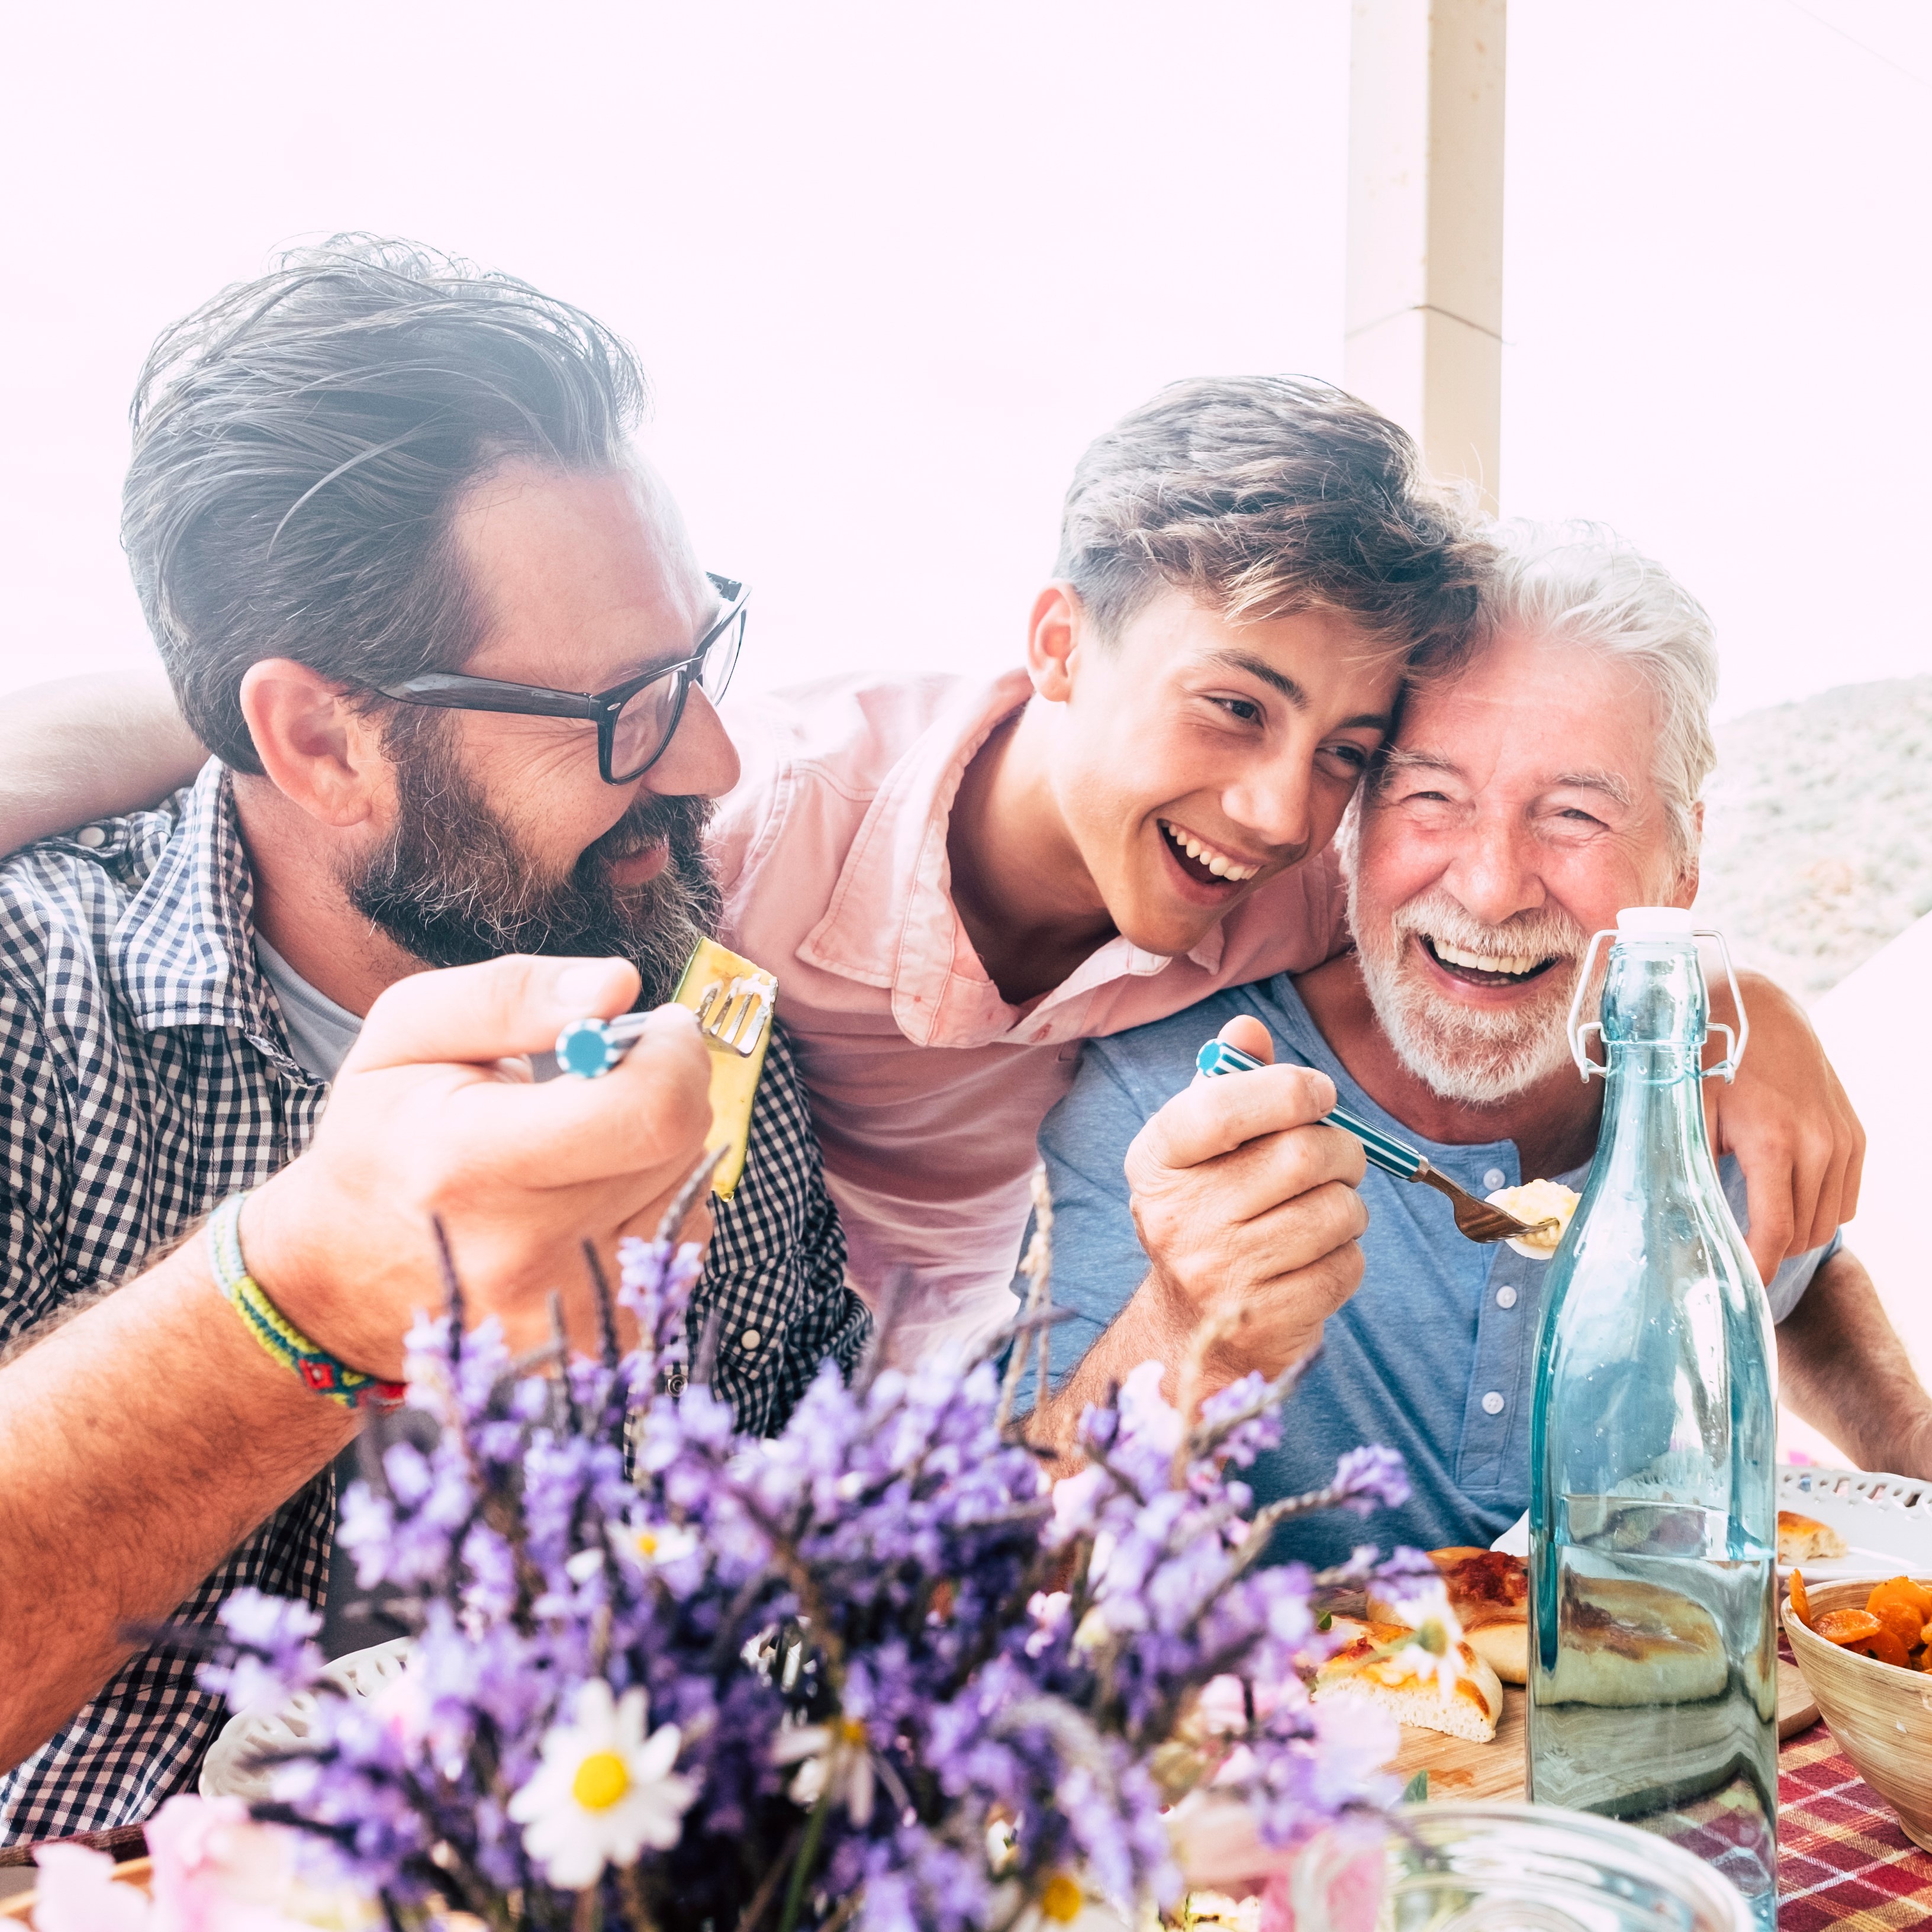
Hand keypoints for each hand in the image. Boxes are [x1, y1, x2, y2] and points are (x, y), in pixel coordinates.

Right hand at [241, 954, 713, 1375]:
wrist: (344, 1275)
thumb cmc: (382, 1137)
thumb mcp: (408, 1031)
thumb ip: (513, 995)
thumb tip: (618, 985)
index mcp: (470, 1164)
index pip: (647, 1109)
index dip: (672, 1052)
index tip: (653, 1027)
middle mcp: (523, 1253)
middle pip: (679, 1142)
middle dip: (667, 1085)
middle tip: (615, 1073)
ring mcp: (565, 1310)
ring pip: (690, 1188)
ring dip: (660, 1145)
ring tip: (586, 1140)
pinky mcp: (602, 1342)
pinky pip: (682, 1241)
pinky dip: (656, 1201)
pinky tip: (593, 1194)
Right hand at [1124, 1014, 1367, 1382]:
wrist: (1192, 1326)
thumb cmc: (1212, 1210)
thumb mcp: (1204, 1145)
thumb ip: (1228, 1082)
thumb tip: (1247, 1028)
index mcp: (1157, 1159)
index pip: (1222, 1105)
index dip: (1288, 1089)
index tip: (1319, 1095)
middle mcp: (1177, 1216)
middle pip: (1301, 1155)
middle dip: (1343, 1150)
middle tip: (1341, 1158)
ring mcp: (1218, 1273)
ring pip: (1335, 1212)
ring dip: (1349, 1205)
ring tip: (1326, 1209)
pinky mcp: (1265, 1318)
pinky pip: (1346, 1265)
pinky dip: (1348, 1254)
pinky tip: (1318, 1256)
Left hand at [1706, 970, 1864, 1281]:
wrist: (1754, 1008)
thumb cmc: (1703, 1059)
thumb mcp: (1682, 1110)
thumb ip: (1685, 1165)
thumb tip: (1676, 1221)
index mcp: (1773, 1141)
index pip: (1776, 1233)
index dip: (1758, 1269)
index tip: (1737, 1286)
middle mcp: (1818, 1143)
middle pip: (1803, 1233)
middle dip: (1768, 1250)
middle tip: (1731, 1249)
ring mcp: (1842, 1138)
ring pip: (1828, 1220)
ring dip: (1793, 1231)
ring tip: (1752, 1220)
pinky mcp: (1854, 1134)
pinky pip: (1846, 1197)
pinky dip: (1818, 1208)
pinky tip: (1783, 1195)